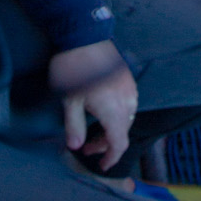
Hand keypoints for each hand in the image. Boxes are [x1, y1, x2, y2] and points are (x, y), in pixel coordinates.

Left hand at [49, 39, 139, 169]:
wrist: (84, 36)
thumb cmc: (75, 69)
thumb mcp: (70, 101)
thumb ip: (75, 127)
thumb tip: (76, 147)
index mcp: (114, 110)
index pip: (119, 143)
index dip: (111, 157)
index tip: (101, 165)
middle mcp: (127, 101)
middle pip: (122, 131)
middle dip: (106, 143)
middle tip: (86, 146)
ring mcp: (130, 88)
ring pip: (125, 118)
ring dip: (111, 128)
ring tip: (92, 129)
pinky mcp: (128, 78)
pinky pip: (127, 104)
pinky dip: (116, 114)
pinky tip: (102, 110)